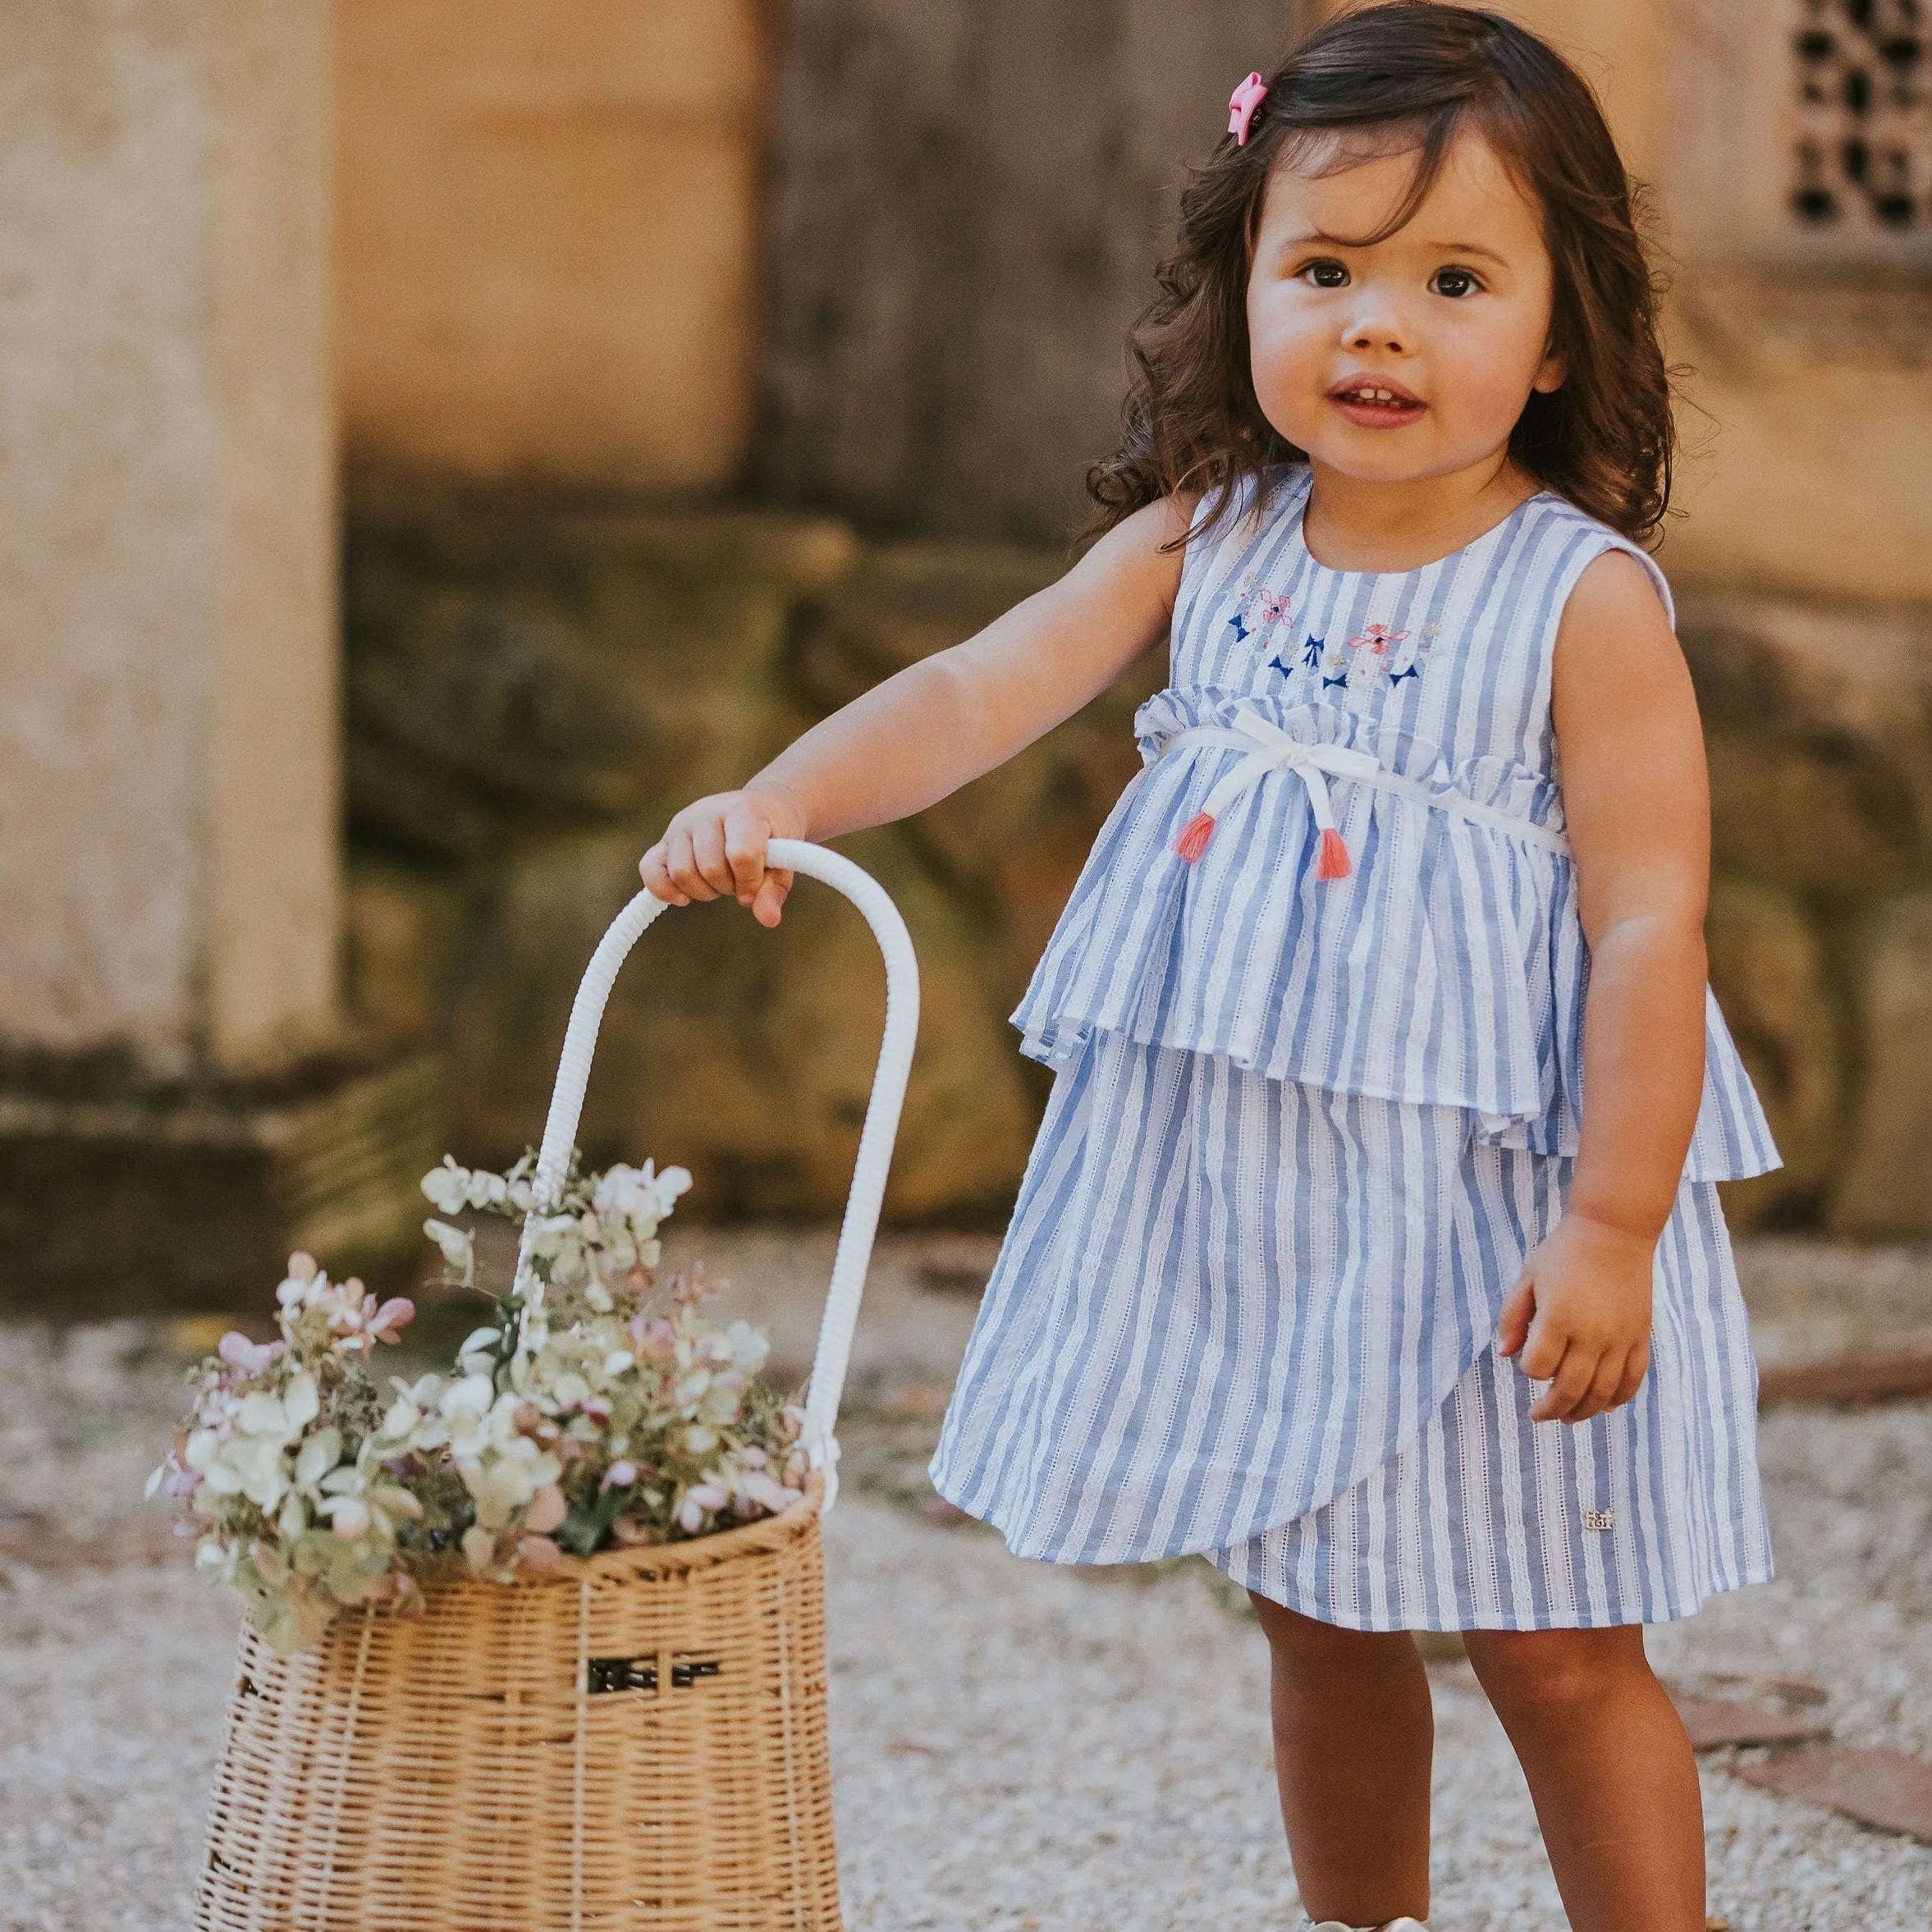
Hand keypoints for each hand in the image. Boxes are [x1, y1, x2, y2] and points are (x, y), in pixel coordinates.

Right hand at [639, 784, 806, 927]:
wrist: (760, 810)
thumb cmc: (774, 837)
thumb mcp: (784, 862)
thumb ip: (774, 890)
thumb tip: (768, 920)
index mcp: (741, 810)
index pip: (741, 855)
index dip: (751, 881)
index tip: (758, 886)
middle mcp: (706, 812)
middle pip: (710, 868)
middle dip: (729, 887)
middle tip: (740, 882)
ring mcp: (681, 825)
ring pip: (681, 873)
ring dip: (704, 891)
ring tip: (720, 882)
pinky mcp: (664, 841)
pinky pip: (650, 869)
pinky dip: (664, 890)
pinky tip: (684, 899)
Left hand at [1497, 1212, 1654, 1423]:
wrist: (1615, 1232)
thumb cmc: (1564, 1252)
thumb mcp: (1528, 1277)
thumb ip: (1513, 1316)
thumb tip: (1505, 1354)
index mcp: (1559, 1319)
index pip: (1539, 1367)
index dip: (1529, 1370)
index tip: (1528, 1362)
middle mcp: (1592, 1335)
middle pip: (1570, 1389)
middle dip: (1551, 1409)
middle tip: (1538, 1416)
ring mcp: (1620, 1339)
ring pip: (1602, 1393)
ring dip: (1584, 1412)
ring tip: (1568, 1418)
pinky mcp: (1640, 1337)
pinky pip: (1632, 1379)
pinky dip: (1619, 1399)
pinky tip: (1606, 1407)